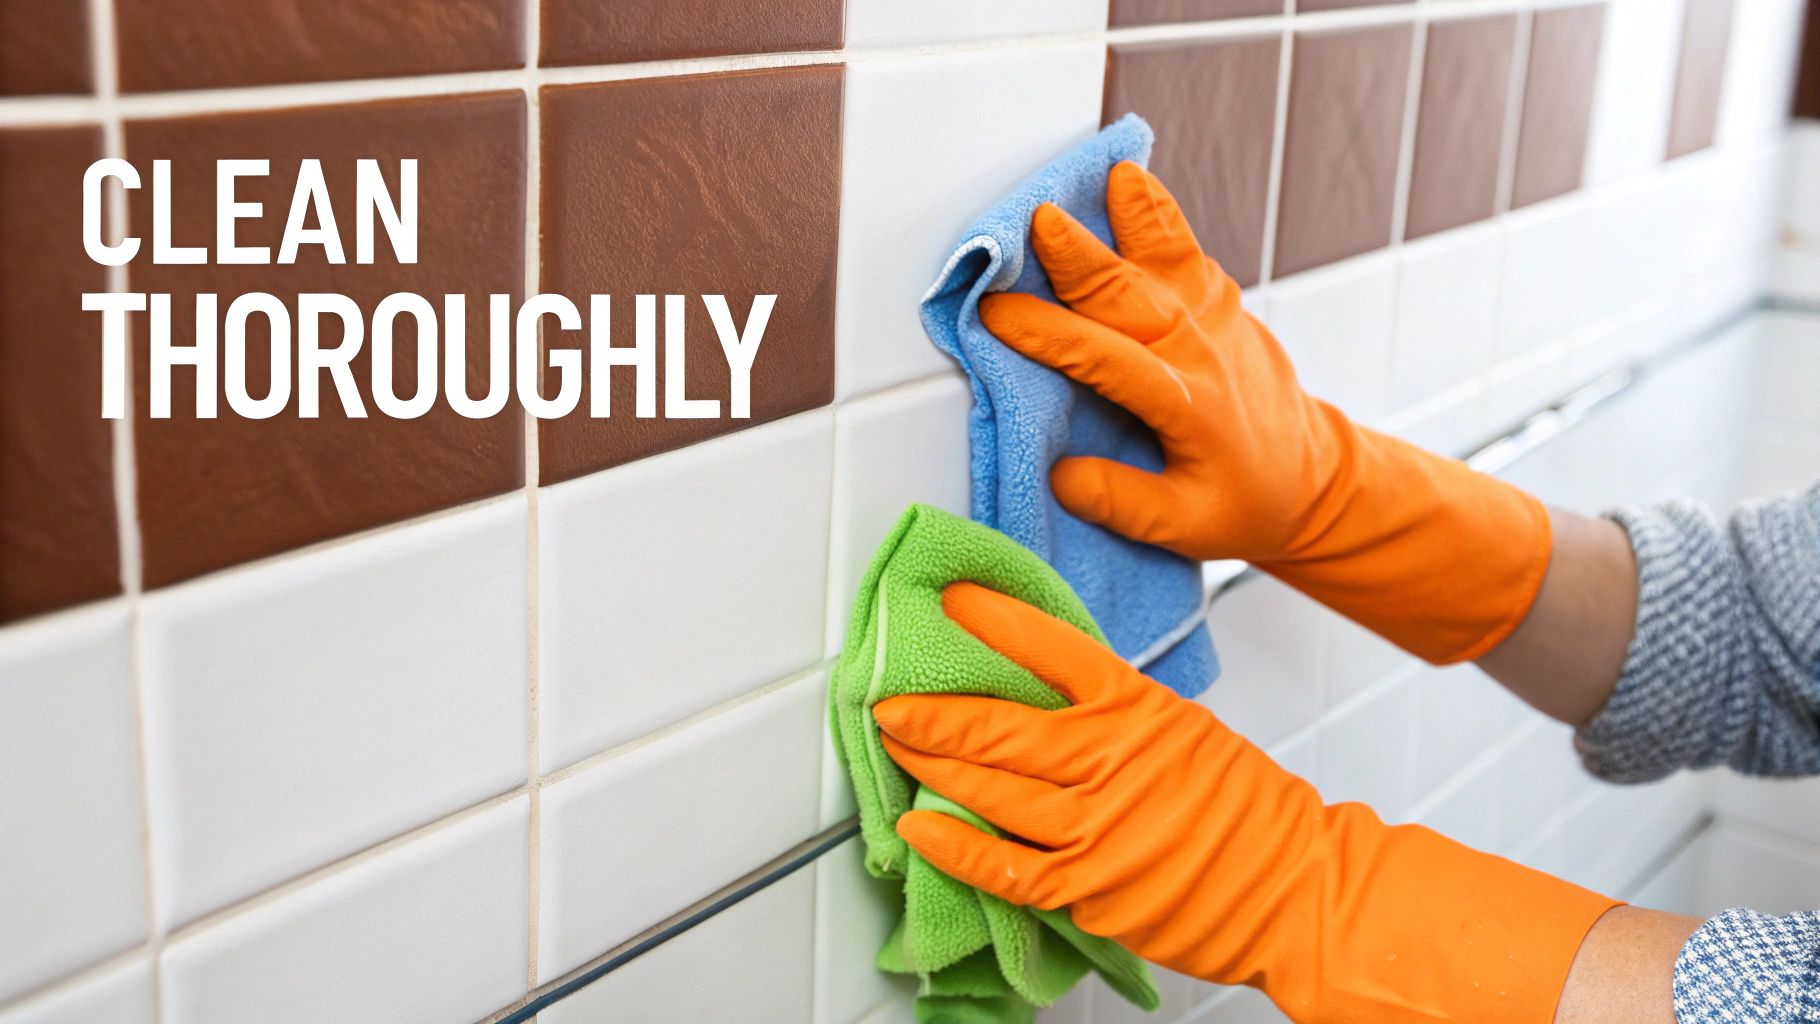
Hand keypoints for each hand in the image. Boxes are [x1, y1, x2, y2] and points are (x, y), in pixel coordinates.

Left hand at [876, 582, 1620, 1022]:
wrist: (1298, 885)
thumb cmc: (1245, 806)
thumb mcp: (1184, 726)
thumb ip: (1116, 708)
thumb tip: (1047, 684)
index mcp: (1139, 708)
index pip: (1055, 649)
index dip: (995, 621)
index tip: (951, 599)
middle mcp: (1112, 761)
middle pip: (999, 726)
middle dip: (930, 709)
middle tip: (884, 693)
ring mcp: (1098, 828)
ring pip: (989, 790)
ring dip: (930, 764)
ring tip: (893, 742)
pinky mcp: (1090, 889)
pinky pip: (1004, 866)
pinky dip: (952, 845)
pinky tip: (916, 826)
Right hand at [981, 162, 1549, 662]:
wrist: (1313, 481)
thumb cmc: (1245, 504)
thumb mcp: (1183, 528)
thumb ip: (1121, 502)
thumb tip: (1062, 475)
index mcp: (1185, 405)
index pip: (1106, 360)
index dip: (1048, 335)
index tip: (996, 315)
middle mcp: (1199, 351)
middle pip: (1129, 293)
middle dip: (1081, 257)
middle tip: (1038, 220)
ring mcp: (1215, 320)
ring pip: (1164, 257)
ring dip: (1130, 217)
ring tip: (1106, 175)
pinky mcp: (1221, 303)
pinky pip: (1185, 249)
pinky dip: (1157, 213)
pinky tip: (1131, 183)